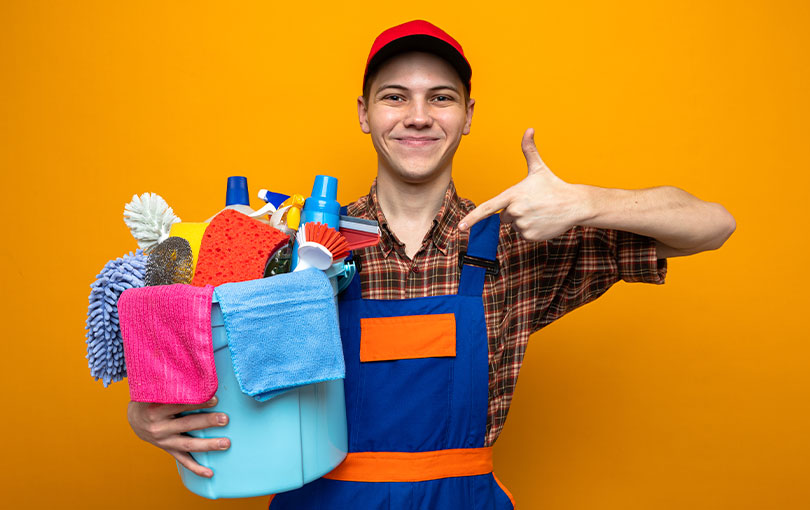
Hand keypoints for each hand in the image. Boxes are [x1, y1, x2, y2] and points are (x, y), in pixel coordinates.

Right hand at [127, 397, 229, 477]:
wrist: (134, 418)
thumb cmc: (151, 399)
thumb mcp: (157, 391)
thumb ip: (174, 387)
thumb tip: (200, 378)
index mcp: (156, 409)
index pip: (180, 405)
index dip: (198, 402)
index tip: (215, 399)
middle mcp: (159, 427)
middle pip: (187, 424)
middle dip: (207, 422)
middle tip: (225, 419)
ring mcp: (164, 441)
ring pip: (188, 445)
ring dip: (208, 445)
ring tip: (226, 443)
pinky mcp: (168, 450)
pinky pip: (183, 461)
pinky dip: (196, 468)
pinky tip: (210, 473)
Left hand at [458, 128, 589, 240]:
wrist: (574, 204)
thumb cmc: (554, 186)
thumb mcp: (539, 168)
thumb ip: (529, 150)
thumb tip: (529, 130)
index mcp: (513, 195)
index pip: (488, 208)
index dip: (472, 218)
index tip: (460, 227)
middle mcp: (516, 211)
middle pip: (504, 216)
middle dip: (515, 211)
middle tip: (532, 204)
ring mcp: (523, 224)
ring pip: (514, 226)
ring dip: (524, 221)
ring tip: (539, 211)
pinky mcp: (531, 236)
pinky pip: (523, 234)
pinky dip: (531, 229)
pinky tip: (543, 221)